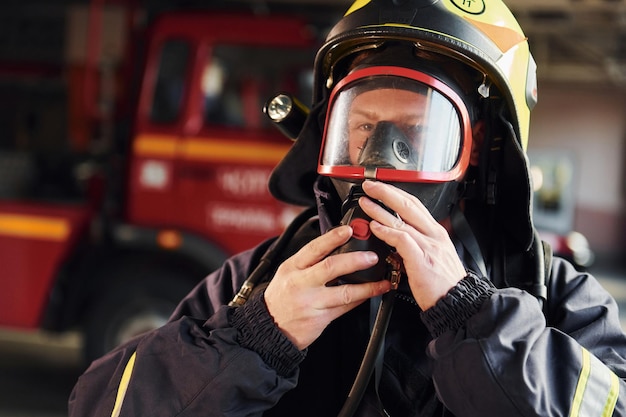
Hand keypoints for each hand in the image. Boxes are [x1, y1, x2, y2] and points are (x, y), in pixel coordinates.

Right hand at [264, 225, 391, 349]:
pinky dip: (360, 300)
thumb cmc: (282, 297)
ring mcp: (311, 302)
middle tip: (372, 256)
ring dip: (367, 286)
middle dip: (355, 260)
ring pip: (344, 292)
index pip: (314, 248)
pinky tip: (370, 294)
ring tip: (381, 280)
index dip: (332, 238)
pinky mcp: (319, 319)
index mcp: (292, 267)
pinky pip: (345, 308)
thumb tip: (337, 244)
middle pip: (331, 267)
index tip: (348, 230)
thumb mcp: (288, 273)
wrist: (270, 328)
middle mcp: (301, 284)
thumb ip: (310, 261)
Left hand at [359, 180, 465, 309]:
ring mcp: (428, 246)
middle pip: (408, 205)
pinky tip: (375, 227)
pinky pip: (402, 240)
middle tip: (369, 186)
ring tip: (366, 203)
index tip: (381, 187)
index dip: (396, 193)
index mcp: (436, 233)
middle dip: (386, 192)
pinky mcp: (422, 259)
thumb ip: (418, 244)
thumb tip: (398, 236)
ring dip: (380, 210)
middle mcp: (433, 235)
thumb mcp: (434, 257)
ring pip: (402, 220)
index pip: (415, 205)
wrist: (458, 303)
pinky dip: (387, 231)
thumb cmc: (444, 285)